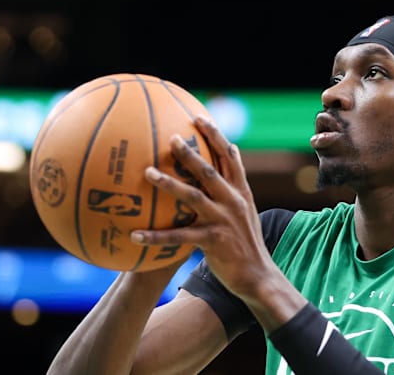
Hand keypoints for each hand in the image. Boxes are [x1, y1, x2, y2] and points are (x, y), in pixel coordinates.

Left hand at [130, 117, 275, 299]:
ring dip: (169, 184)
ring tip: (148, 173)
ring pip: (193, 197)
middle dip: (190, 153)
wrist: (258, 274)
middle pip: (210, 171)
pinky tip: (135, 235)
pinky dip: (156, 236)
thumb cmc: (246, 242)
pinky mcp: (213, 241)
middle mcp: (233, 201)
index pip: (229, 157)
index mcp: (241, 192)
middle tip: (171, 138)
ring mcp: (223, 220)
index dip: (215, 136)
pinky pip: (179, 236)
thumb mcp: (246, 210)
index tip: (200, 118)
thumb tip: (227, 161)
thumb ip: (234, 188)